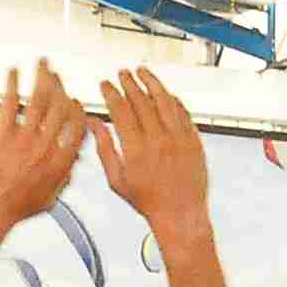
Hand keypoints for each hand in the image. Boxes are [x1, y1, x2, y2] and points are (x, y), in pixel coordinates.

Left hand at [0, 63, 89, 239]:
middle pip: (60, 108)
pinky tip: (14, 72)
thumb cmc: (16, 209)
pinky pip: (10, 103)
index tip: (76, 102)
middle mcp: (45, 147)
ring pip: (39, 100)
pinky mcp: (2, 135)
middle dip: (60, 87)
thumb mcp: (51, 197)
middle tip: (57, 76)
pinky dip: (13, 84)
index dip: (78, 111)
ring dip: (42, 78)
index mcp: (60, 162)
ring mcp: (24, 139)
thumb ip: (64, 176)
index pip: (78, 128)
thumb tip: (72, 161)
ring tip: (42, 63)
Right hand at [89, 68, 211, 236]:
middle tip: (122, 74)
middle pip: (141, 100)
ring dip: (151, 82)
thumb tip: (93, 124)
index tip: (106, 85)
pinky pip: (183, 112)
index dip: (111, 93)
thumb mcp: (117, 179)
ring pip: (164, 100)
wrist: (180, 214)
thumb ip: (104, 148)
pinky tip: (165, 93)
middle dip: (129, 83)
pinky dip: (172, 99)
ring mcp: (178, 139)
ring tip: (143, 72)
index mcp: (136, 149)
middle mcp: (158, 140)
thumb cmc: (149, 201)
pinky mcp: (194, 141)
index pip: (120, 110)